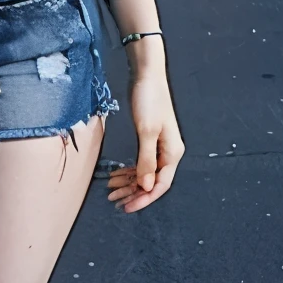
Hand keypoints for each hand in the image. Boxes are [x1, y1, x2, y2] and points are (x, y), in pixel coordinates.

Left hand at [106, 69, 184, 213]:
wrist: (146, 75)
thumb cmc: (149, 100)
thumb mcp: (146, 131)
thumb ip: (146, 160)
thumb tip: (147, 186)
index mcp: (172, 153)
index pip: (160, 185)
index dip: (144, 198)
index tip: (127, 207)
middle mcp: (168, 152)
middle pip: (152, 181)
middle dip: (133, 193)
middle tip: (114, 200)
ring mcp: (159, 146)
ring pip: (144, 173)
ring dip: (129, 183)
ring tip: (111, 190)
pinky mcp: (149, 139)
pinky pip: (141, 162)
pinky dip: (129, 170)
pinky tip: (116, 175)